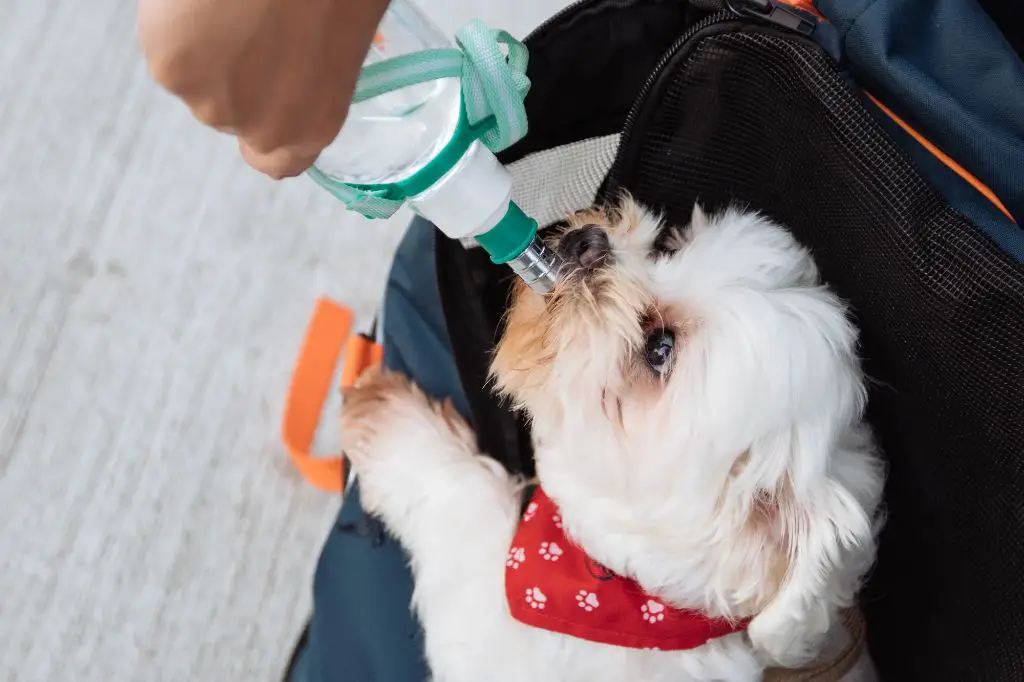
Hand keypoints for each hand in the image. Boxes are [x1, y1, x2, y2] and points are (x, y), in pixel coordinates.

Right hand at [138, 0, 389, 177]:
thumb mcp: (343, 36)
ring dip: (203, 47)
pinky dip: (175, 21)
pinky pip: (166, 45)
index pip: (277, 161)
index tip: (261, 96)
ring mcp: (213, 103)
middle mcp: (264, 129)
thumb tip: (297, 58)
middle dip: (234, 74)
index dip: (263, 126)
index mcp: (314, 125)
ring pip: (194, 81)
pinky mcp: (171, 69)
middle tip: (247, 21)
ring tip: (228, 2)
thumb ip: (313, 71)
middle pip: (230, 114)